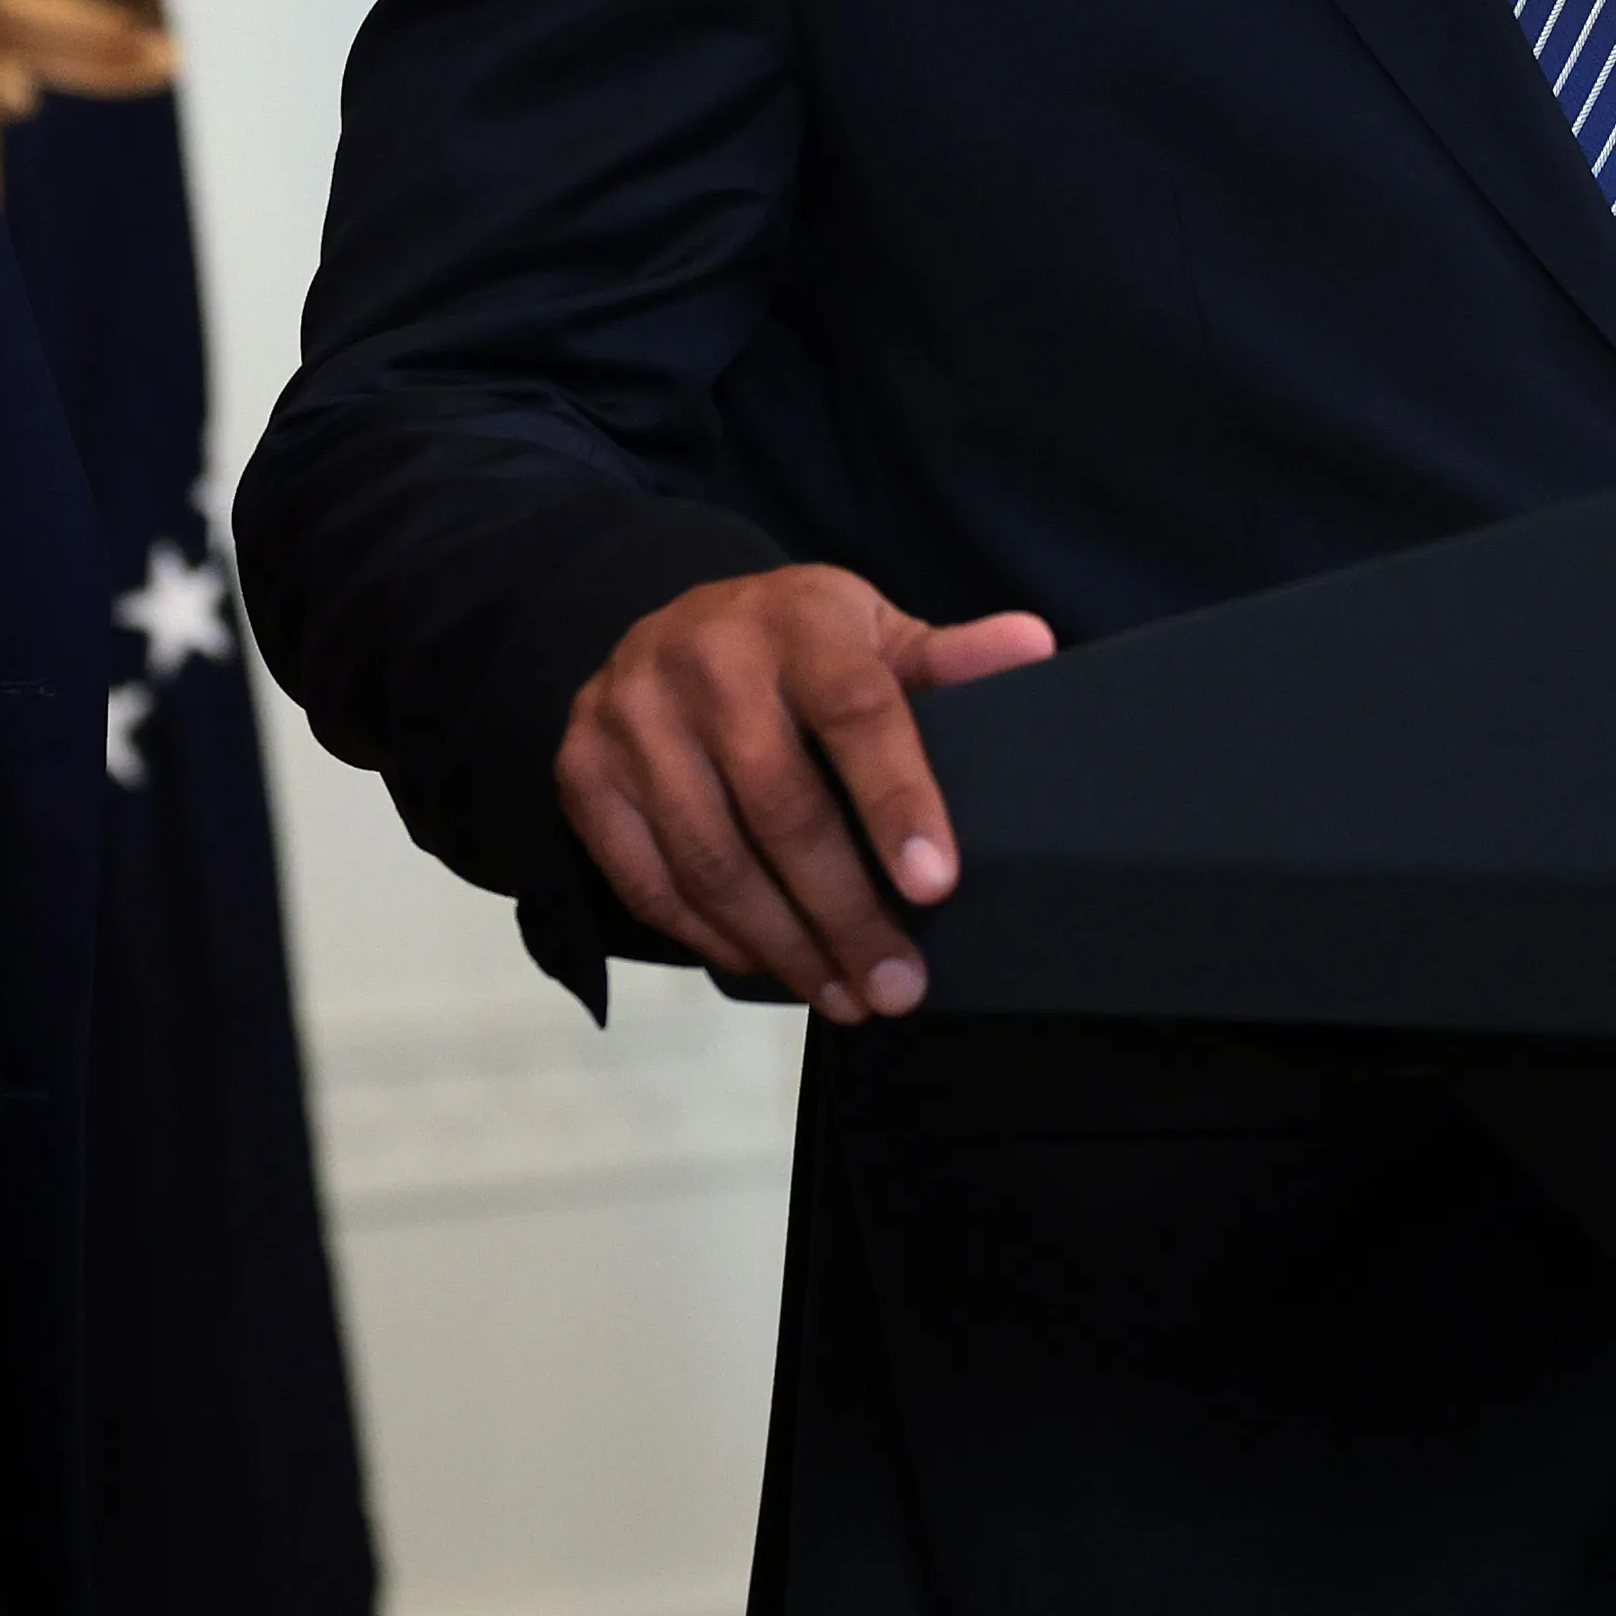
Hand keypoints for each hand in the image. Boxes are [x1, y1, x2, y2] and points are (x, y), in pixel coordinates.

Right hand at [558, 565, 1056, 1021]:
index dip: (897, 799)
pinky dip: (712, 937)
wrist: (665, 628)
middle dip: (845, 910)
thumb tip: (1034, 645)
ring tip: (845, 997)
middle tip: (897, 985)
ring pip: (712, 857)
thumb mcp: (872, 635)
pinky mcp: (580, 772)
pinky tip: (770, 965)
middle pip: (780, 804)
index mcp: (795, 618)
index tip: (937, 887)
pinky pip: (648, 881)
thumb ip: (946, 658)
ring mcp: (630, 716)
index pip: (855, 709)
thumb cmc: (798, 650)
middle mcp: (703, 659)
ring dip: (784, 944)